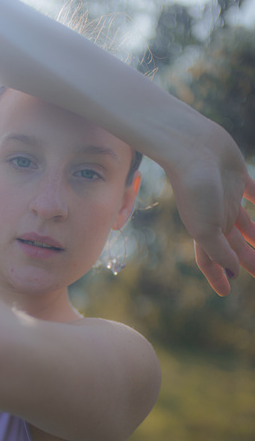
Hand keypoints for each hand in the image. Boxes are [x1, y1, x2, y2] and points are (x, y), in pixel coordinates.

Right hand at [166, 124, 254, 295]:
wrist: (191, 147)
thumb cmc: (195, 189)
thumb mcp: (205, 228)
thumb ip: (219, 251)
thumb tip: (233, 268)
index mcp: (204, 231)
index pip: (211, 260)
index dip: (218, 277)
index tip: (226, 292)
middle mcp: (215, 217)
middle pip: (234, 245)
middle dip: (247, 260)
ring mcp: (226, 198)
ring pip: (245, 224)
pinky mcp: (236, 178)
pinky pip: (254, 194)